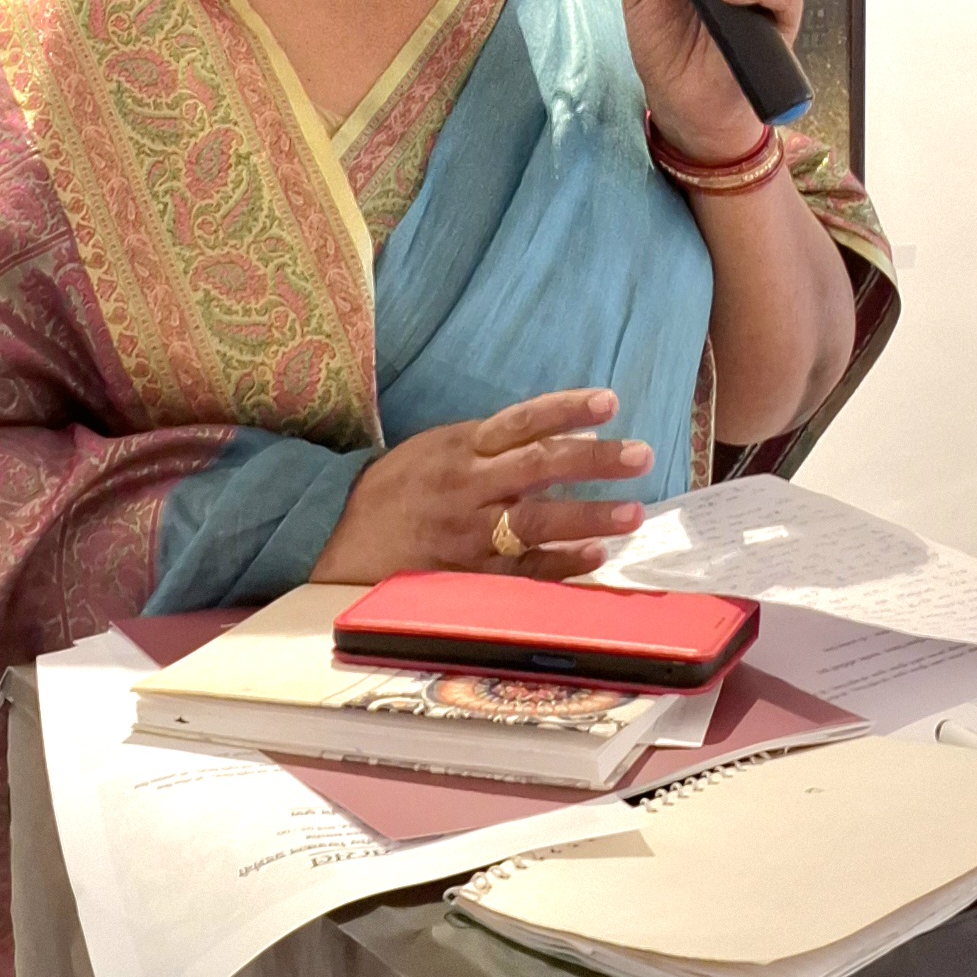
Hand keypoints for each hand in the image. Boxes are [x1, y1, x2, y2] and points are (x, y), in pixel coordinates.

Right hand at [308, 390, 652, 583]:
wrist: (335, 538)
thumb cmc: (400, 489)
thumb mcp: (440, 449)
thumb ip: (499, 445)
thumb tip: (573, 439)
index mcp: (460, 447)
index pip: (522, 421)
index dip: (567, 410)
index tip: (611, 403)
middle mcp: (465, 485)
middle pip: (537, 466)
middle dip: (594, 462)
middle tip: (642, 455)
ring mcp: (464, 532)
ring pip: (533, 522)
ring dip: (587, 517)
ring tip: (633, 513)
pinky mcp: (462, 574)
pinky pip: (518, 570)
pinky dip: (558, 564)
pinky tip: (594, 556)